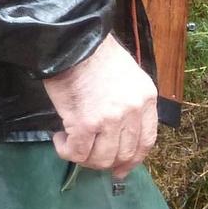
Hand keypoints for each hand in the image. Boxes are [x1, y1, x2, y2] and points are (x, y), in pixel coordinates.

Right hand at [44, 34, 158, 179]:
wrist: (73, 40)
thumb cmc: (96, 54)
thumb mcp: (128, 76)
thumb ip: (129, 104)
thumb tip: (119, 135)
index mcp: (147, 98)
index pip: (146, 141)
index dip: (133, 160)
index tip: (121, 169)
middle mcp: (133, 111)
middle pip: (124, 154)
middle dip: (105, 162)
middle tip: (88, 156)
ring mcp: (111, 119)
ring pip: (101, 158)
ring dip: (84, 157)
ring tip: (72, 142)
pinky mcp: (85, 123)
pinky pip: (78, 153)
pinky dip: (66, 151)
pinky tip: (60, 138)